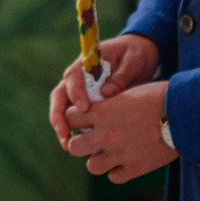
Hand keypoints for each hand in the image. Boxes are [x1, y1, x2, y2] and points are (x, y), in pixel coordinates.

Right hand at [50, 32, 159, 148]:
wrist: (140, 56)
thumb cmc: (136, 54)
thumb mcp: (133, 60)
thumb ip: (122, 75)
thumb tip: (107, 93)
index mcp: (87, 62)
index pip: (73, 76)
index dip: (75, 92)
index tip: (85, 108)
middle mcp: (79, 77)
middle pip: (60, 95)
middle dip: (59, 116)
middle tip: (65, 134)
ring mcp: (81, 91)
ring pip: (65, 109)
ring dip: (63, 127)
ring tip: (68, 145)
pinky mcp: (89, 103)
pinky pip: (78, 118)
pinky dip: (77, 131)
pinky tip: (83, 146)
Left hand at [62, 79, 177, 183]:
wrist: (184, 114)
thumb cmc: (160, 96)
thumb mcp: (129, 92)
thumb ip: (111, 103)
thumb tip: (101, 107)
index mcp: (102, 111)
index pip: (69, 117)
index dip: (74, 118)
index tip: (82, 119)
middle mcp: (106, 134)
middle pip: (73, 146)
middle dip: (80, 143)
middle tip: (91, 141)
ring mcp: (119, 153)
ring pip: (92, 166)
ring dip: (99, 160)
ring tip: (110, 154)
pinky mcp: (135, 168)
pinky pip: (114, 177)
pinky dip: (118, 171)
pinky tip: (126, 162)